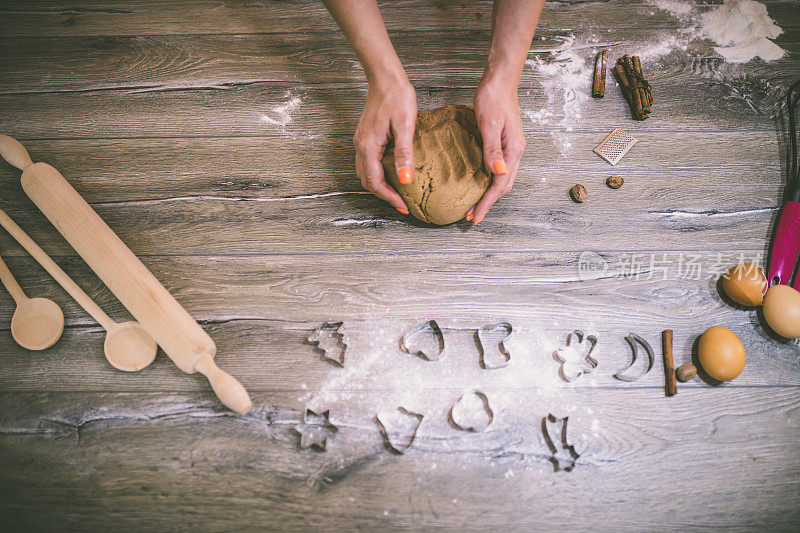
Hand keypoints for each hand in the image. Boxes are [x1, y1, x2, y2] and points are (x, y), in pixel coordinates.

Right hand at [354, 79, 416, 213]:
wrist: (385, 77)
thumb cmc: (397, 96)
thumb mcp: (405, 125)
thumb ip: (404, 153)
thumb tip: (405, 179)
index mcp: (368, 146)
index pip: (375, 182)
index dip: (389, 197)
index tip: (404, 206)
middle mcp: (361, 146)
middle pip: (368, 181)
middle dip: (384, 195)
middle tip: (402, 204)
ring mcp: (361, 142)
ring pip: (366, 173)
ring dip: (380, 186)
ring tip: (398, 192)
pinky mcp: (366, 137)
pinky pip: (368, 163)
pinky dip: (379, 174)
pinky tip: (393, 173)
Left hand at [469, 78, 525, 223]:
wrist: (499, 81)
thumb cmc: (493, 99)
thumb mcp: (489, 124)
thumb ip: (493, 150)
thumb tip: (498, 174)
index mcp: (514, 150)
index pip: (500, 184)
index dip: (487, 203)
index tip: (475, 216)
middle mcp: (516, 152)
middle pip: (504, 186)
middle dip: (488, 203)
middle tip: (471, 216)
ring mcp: (512, 149)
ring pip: (503, 180)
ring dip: (489, 194)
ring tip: (474, 205)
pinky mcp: (505, 144)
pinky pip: (500, 170)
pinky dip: (490, 182)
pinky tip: (479, 183)